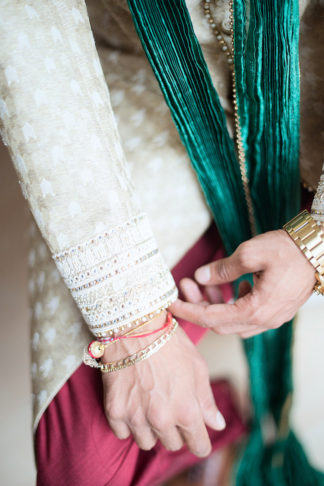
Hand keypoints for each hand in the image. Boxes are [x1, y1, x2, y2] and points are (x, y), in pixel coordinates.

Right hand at [101, 312, 225, 455]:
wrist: (134, 327)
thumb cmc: (169, 342)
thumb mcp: (197, 367)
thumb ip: (206, 400)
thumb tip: (217, 424)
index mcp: (186, 410)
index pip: (199, 447)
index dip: (200, 440)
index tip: (196, 434)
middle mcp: (161, 420)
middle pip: (172, 445)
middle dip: (175, 430)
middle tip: (170, 407)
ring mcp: (135, 417)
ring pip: (147, 443)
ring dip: (151, 429)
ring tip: (150, 405)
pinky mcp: (114, 411)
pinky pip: (123, 433)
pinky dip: (128, 423)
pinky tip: (132, 403)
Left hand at [169, 230, 315, 337]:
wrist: (320, 249)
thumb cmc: (289, 249)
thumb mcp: (250, 253)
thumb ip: (222, 269)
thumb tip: (201, 278)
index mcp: (256, 310)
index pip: (211, 318)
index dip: (188, 310)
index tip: (169, 304)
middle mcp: (264, 320)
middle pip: (220, 323)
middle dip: (199, 306)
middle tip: (185, 285)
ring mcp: (272, 318)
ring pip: (233, 320)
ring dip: (215, 304)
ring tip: (204, 282)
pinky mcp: (277, 310)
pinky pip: (248, 315)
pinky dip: (233, 304)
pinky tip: (236, 284)